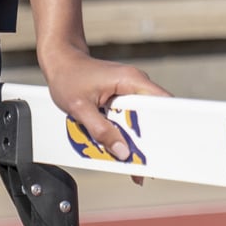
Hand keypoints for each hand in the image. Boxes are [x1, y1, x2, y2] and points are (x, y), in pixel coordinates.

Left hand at [38, 45, 170, 167]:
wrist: (60, 60)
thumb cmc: (68, 77)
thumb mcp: (79, 107)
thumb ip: (101, 130)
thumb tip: (122, 152)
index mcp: (131, 80)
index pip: (162, 104)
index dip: (166, 127)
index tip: (164, 149)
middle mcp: (136, 83)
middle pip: (153, 116)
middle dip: (148, 140)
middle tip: (144, 165)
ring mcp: (130, 90)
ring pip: (140, 119)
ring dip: (134, 137)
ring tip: (128, 159)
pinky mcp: (123, 97)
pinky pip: (129, 117)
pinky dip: (124, 130)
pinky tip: (116, 144)